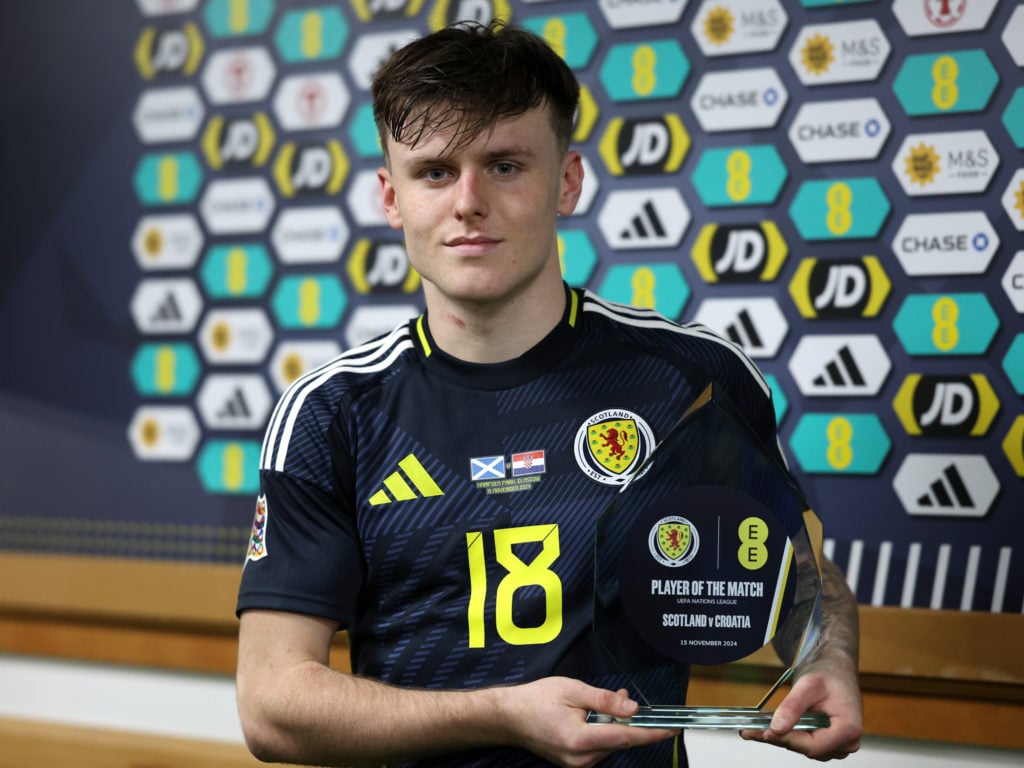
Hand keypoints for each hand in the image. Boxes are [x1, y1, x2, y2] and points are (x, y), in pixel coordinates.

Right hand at [503, 677, 677, 767]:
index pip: (627, 737)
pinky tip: (596, 715)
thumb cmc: (537, 700)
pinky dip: (604, 731)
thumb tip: (633, 708)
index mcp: (581, 739)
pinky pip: (600, 747)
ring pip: (611, 744)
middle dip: (629, 720)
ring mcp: (578, 764)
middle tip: (624, 696)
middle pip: (621, 741)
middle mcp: (582, 759)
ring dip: (615, 724)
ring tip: (606, 701)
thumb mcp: (572, 690)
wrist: (509, 718)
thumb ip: (604, 700)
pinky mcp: (575, 763)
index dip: (653, 732)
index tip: (673, 728)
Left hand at [740, 657, 862, 760]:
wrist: (836, 672)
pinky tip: (767, 729)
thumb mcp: (808, 685)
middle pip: (807, 749)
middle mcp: (847, 742)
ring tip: (754, 730)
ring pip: (804, 749)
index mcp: (848, 728)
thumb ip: (792, 707)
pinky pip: (805, 744)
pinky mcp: (828, 743)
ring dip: (780, 739)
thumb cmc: (828, 675)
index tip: (765, 731)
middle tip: (750, 732)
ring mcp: (839, 745)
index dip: (787, 739)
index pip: (813, 746)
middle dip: (779, 739)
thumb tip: (776, 728)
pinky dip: (786, 736)